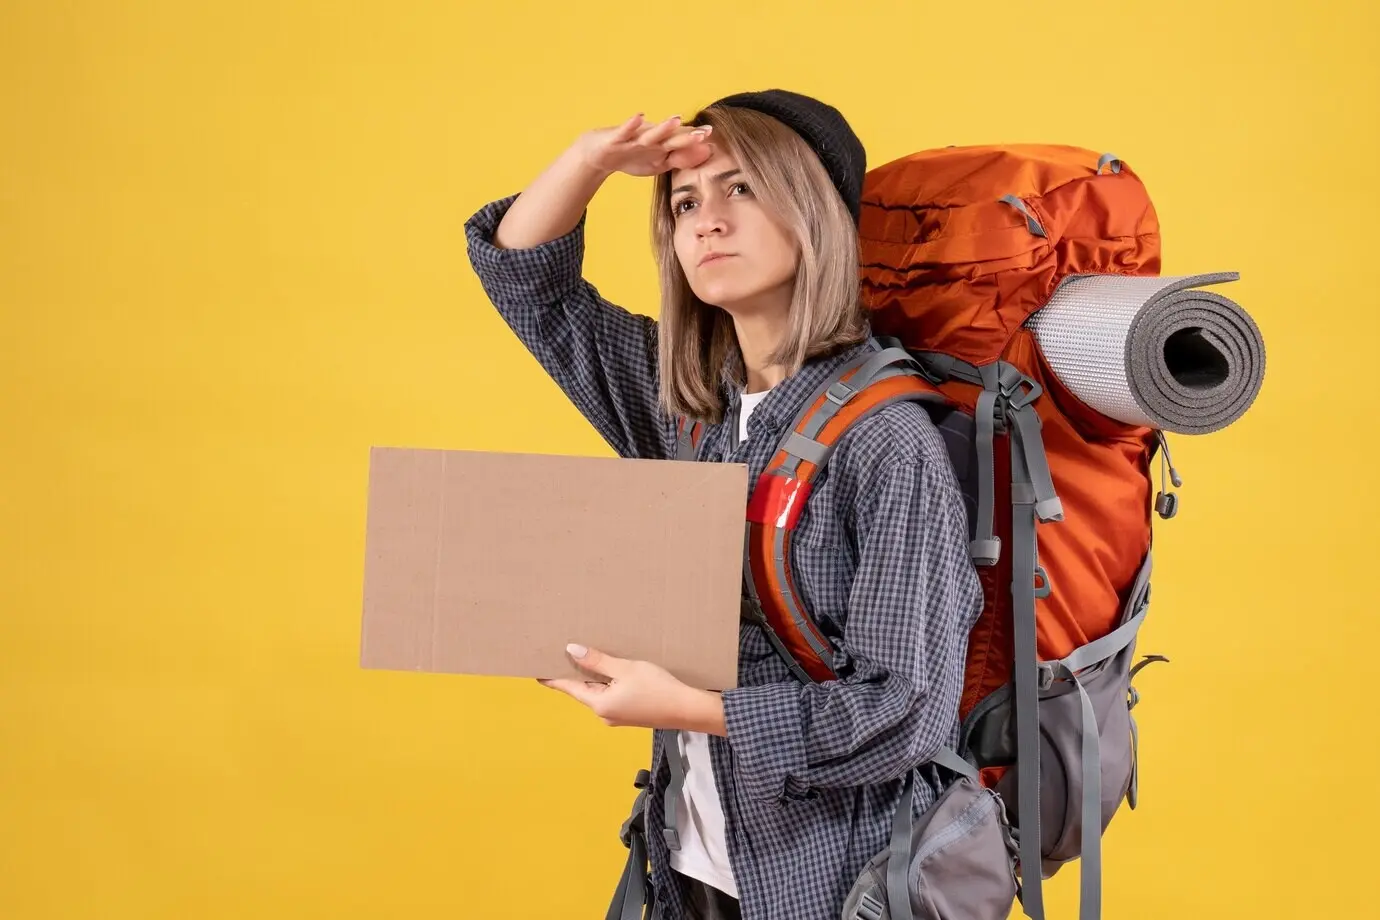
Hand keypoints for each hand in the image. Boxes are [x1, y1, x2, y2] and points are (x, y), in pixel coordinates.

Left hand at [539, 644, 725, 734]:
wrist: (687, 709)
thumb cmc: (657, 688)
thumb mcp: (625, 669)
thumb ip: (597, 661)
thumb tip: (571, 650)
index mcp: (599, 704)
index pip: (569, 688)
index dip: (553, 679)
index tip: (537, 672)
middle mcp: (604, 714)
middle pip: (584, 691)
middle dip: (576, 673)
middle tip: (563, 654)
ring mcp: (617, 717)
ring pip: (599, 693)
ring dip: (595, 677)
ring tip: (589, 657)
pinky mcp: (629, 715)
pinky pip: (611, 696)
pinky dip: (609, 683)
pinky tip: (614, 671)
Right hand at [578, 114, 714, 177]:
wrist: (598, 153)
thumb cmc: (630, 156)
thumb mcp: (657, 163)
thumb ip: (680, 158)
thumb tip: (705, 153)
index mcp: (661, 146)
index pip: (682, 144)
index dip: (697, 142)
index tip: (714, 138)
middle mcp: (650, 139)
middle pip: (671, 138)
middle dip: (687, 136)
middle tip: (705, 132)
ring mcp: (634, 138)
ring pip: (651, 134)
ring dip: (663, 127)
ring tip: (677, 120)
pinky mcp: (617, 138)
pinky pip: (625, 131)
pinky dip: (632, 124)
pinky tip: (640, 116)